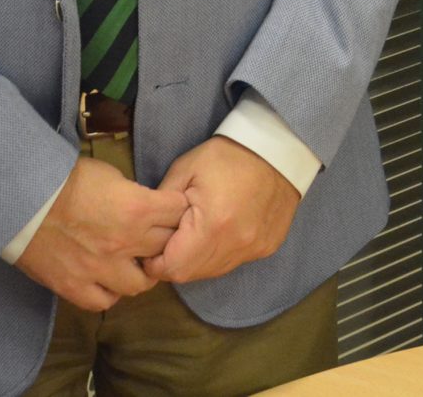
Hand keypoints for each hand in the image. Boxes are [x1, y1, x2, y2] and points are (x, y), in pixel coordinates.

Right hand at [12, 155, 187, 309]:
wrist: (20, 199)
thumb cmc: (64, 179)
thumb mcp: (109, 174)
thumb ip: (134, 194)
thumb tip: (146, 206)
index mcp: (137, 209)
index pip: (179, 213)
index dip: (178, 210)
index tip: (173, 210)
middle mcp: (125, 242)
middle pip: (166, 247)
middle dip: (166, 239)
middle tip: (158, 237)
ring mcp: (100, 268)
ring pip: (141, 283)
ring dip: (142, 272)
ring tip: (135, 264)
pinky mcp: (75, 286)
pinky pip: (104, 301)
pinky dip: (109, 292)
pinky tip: (107, 280)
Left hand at [140, 137, 300, 285]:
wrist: (279, 149)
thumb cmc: (227, 156)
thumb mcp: (185, 170)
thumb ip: (159, 206)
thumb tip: (144, 232)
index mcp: (212, 225)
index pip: (173, 268)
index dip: (156, 263)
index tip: (153, 247)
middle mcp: (237, 243)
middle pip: (192, 274)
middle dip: (175, 263)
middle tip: (172, 239)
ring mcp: (255, 248)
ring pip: (213, 272)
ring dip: (198, 260)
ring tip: (196, 234)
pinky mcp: (267, 247)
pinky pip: (234, 262)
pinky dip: (221, 254)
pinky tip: (221, 231)